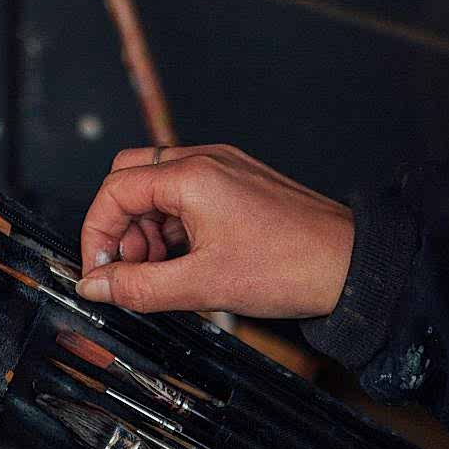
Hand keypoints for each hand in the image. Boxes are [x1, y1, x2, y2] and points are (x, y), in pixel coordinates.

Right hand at [77, 144, 353, 315]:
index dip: (97, 234)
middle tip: (130, 270)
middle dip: (120, 227)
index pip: (114, 190)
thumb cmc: (291, 266)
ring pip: (158, 188)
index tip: (100, 272)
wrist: (351, 265)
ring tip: (163, 272)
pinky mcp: (239, 184)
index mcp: (192, 176)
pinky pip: (187, 195)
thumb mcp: (203, 286)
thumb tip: (96, 286)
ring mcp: (224, 169)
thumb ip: (139, 287)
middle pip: (131, 178)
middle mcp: (205, 162)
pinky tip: (187, 261)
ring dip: (147, 229)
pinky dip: (174, 226)